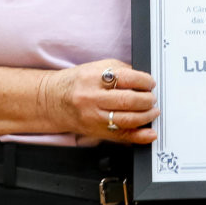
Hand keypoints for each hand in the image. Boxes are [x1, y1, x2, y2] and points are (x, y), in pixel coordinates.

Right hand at [40, 60, 158, 143]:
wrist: (52, 99)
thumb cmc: (78, 83)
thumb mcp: (97, 68)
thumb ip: (121, 71)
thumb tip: (145, 81)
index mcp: (94, 78)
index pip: (127, 78)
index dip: (145, 81)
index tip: (151, 83)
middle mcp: (93, 98)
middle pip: (128, 100)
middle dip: (147, 100)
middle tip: (152, 98)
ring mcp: (94, 116)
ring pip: (126, 119)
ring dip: (146, 116)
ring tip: (153, 112)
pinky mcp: (96, 131)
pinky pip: (121, 136)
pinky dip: (139, 136)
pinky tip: (149, 133)